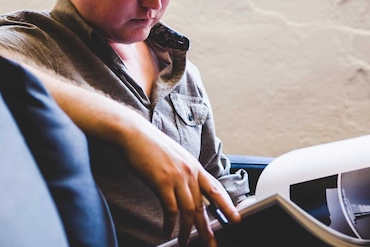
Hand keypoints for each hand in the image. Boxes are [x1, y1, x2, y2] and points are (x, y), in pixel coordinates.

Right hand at [120, 119, 240, 246]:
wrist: (133, 133)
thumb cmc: (149, 144)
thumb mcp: (174, 157)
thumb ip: (182, 172)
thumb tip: (184, 190)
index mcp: (194, 165)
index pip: (215, 189)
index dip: (227, 205)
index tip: (235, 219)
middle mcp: (189, 172)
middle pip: (202, 206)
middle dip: (207, 228)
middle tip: (210, 242)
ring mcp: (177, 177)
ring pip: (189, 211)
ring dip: (187, 230)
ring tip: (184, 241)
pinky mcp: (162, 182)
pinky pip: (171, 210)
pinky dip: (170, 224)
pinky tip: (168, 231)